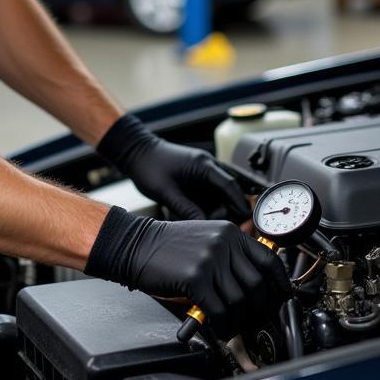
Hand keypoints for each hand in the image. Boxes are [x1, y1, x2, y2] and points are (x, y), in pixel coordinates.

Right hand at [85, 206, 290, 340]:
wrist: (136, 245)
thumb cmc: (168, 246)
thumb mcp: (206, 240)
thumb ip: (231, 256)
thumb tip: (256, 288)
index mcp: (230, 232)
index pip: (270, 259)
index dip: (280, 284)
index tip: (280, 299)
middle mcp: (224, 243)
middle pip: (258, 284)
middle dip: (259, 309)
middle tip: (254, 320)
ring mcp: (210, 259)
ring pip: (240, 301)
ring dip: (239, 321)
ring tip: (232, 326)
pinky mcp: (196, 278)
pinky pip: (220, 311)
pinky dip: (223, 326)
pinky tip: (219, 327)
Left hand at [96, 113, 248, 220]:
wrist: (135, 153)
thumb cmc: (149, 166)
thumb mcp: (166, 191)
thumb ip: (186, 209)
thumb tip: (204, 225)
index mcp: (204, 165)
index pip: (230, 185)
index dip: (238, 203)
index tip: (244, 218)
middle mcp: (207, 167)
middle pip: (229, 192)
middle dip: (228, 210)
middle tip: (218, 226)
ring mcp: (202, 172)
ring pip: (219, 196)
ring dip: (217, 210)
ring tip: (204, 223)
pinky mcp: (195, 178)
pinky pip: (208, 195)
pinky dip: (207, 207)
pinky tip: (197, 217)